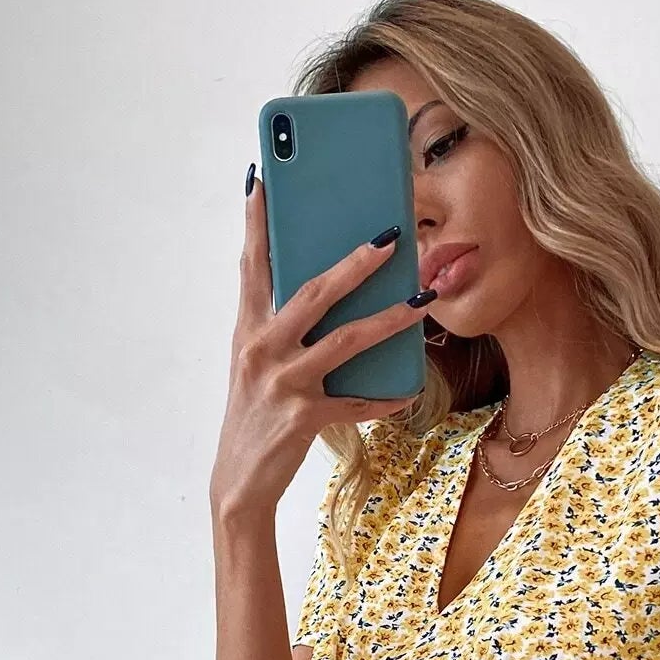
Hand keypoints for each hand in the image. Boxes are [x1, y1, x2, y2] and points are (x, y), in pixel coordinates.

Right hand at [209, 169, 434, 517]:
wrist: (238, 481)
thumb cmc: (255, 416)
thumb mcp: (257, 366)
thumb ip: (280, 328)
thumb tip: (323, 292)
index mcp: (247, 330)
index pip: (252, 265)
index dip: (258, 222)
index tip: (264, 179)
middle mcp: (262, 349)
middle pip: (313, 293)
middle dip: (354, 263)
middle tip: (389, 237)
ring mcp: (283, 383)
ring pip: (346, 341)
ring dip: (389, 318)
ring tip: (421, 300)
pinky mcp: (304, 417)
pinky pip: (357, 402)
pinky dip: (386, 397)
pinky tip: (409, 389)